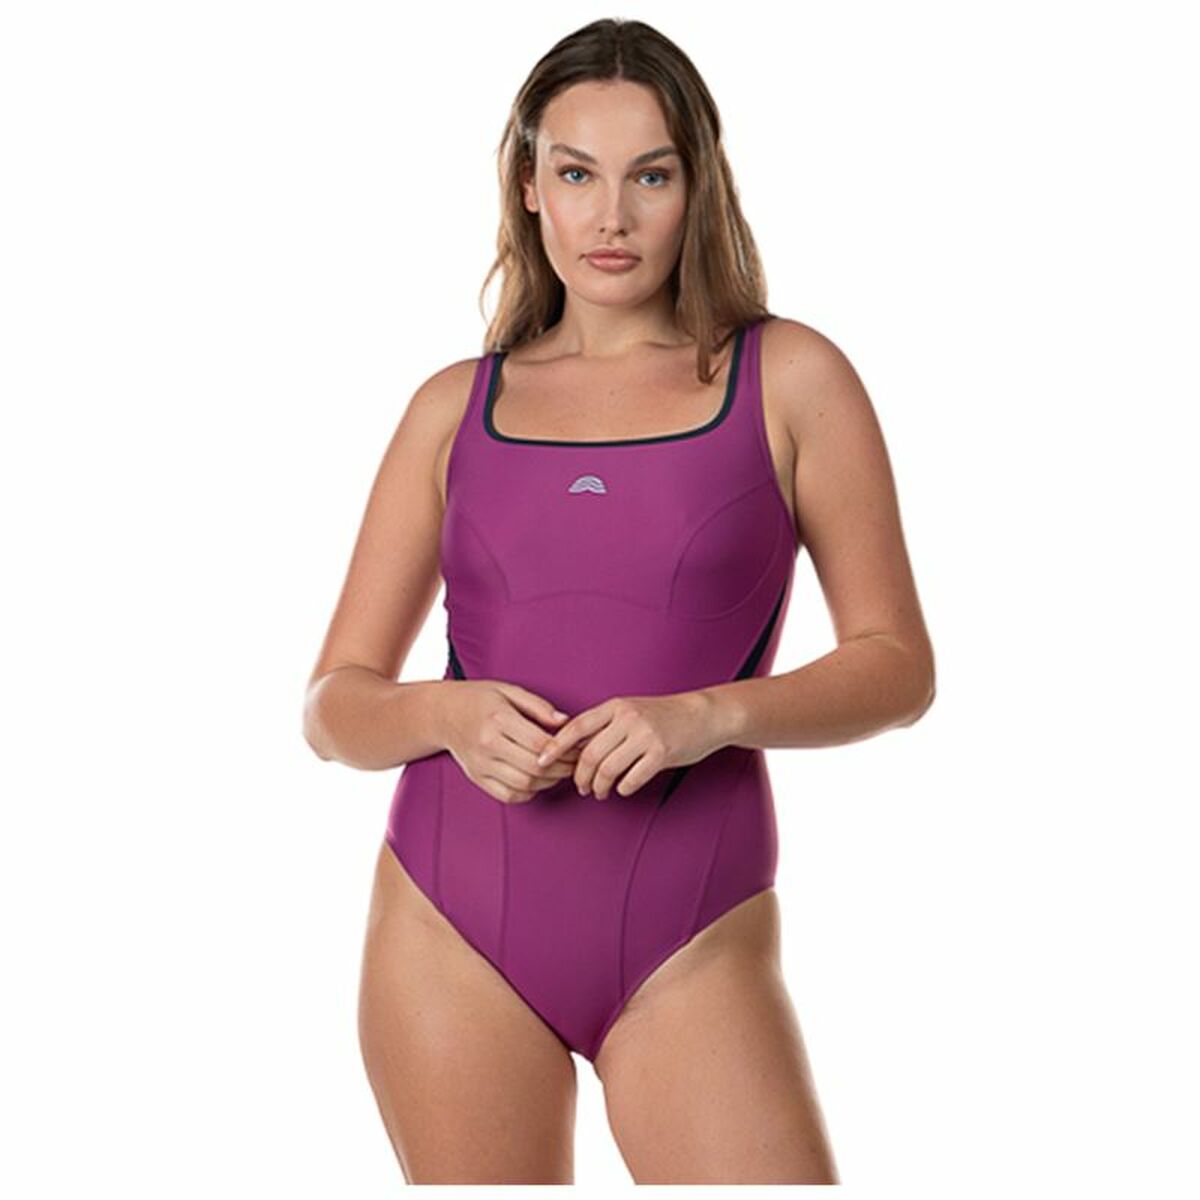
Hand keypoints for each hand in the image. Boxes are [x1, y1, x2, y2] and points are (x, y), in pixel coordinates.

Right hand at [443, 681, 581, 804]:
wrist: (442, 714)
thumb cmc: (478, 699)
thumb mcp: (508, 690)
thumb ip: (538, 706)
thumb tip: (565, 721)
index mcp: (497, 718)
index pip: (538, 741)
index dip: (563, 749)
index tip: (576, 748)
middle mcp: (487, 744)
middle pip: (533, 766)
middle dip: (560, 768)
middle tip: (574, 764)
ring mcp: (480, 764)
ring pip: (523, 784)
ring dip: (547, 782)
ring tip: (559, 772)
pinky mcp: (477, 778)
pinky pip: (508, 795)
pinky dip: (528, 793)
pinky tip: (537, 782)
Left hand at [535, 692, 719, 799]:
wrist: (703, 715)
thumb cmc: (662, 715)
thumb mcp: (630, 711)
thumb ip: (605, 726)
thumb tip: (573, 750)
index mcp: (615, 706)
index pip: (576, 727)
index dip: (555, 746)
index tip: (541, 761)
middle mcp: (628, 718)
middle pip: (589, 755)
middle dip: (579, 777)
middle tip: (580, 787)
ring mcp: (646, 735)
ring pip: (608, 770)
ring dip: (599, 787)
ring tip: (599, 792)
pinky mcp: (661, 753)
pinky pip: (631, 779)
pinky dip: (623, 789)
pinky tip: (622, 789)